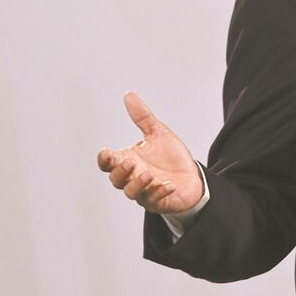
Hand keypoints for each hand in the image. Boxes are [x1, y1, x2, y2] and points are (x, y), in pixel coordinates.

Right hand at [97, 92, 204, 214]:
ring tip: (150, 174)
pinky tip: (168, 185)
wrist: (191, 176)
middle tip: (131, 161)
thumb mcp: (158, 133)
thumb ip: (142, 117)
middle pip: (116, 179)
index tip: (107, 152)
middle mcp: (133, 177)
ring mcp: (145, 191)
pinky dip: (160, 193)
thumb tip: (129, 95)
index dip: (104, 159)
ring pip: (132, 192)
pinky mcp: (159, 201)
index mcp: (128, 161)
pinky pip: (155, 200)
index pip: (108, 163)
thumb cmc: (171, 157)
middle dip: (121, 171)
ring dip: (139, 183)